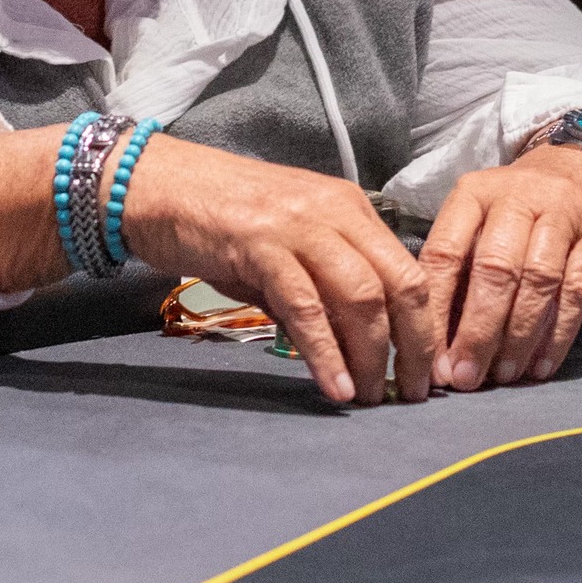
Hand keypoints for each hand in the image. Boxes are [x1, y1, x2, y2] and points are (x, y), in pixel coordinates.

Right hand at [120, 135, 435, 406]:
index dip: (426, 327)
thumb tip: (349, 345)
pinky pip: (306, 306)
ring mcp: (299, 225)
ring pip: (361, 296)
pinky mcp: (261, 244)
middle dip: (414, 347)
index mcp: (350, 209)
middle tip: (410, 394)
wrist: (155, 185)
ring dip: (371, 355)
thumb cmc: (219, 219)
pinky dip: (325, 352)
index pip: (410, 271)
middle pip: (400, 284)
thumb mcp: (286, 247)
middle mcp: (336, 211)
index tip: (426, 372)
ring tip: (367, 397)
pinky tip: (332, 386)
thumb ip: (320, 287)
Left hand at [420, 139, 581, 390]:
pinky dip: (559, 333)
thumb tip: (440, 349)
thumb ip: (462, 273)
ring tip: (505, 375)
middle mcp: (515, 197)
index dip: (437, 312)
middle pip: (494, 269)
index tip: (431, 360)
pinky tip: (542, 364)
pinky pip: (577, 289)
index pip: (444, 254)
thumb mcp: (482, 222)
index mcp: (473, 194)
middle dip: (478, 332)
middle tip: (467, 378)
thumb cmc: (520, 209)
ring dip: (518, 336)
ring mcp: (562, 211)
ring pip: (537, 281)